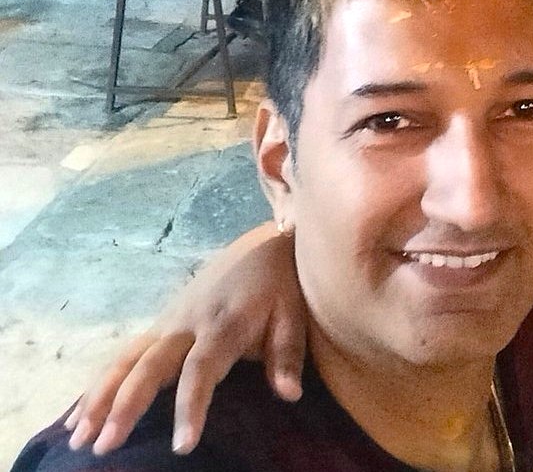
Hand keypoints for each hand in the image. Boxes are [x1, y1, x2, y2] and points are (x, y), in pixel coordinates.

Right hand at [65, 224, 306, 455]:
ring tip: (78, 437)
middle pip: (150, 365)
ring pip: (126, 359)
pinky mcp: (160, 323)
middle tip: (104, 445)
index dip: (190, 406)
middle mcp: (187, 323)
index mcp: (224, 324)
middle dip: (126, 405)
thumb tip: (290, 395)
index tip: (182, 445)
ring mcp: (168, 321)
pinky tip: (79, 415)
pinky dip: (99, 384)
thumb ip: (288, 355)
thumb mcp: (294, 315)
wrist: (262, 246)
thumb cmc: (281, 286)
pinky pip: (124, 355)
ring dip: (100, 397)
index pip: (201, 370)